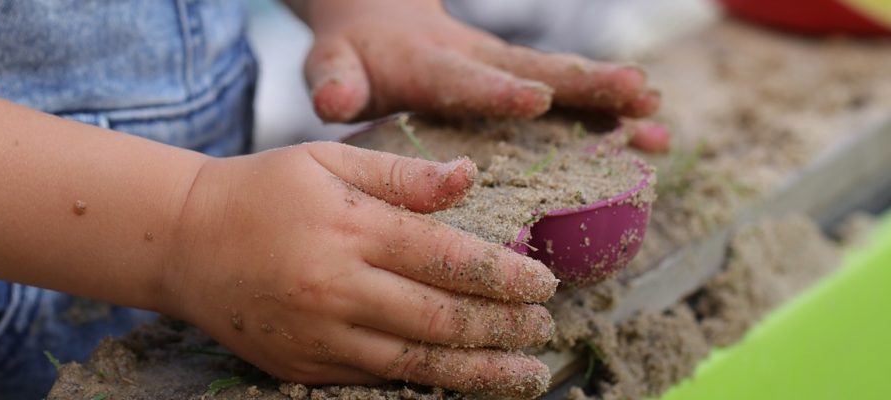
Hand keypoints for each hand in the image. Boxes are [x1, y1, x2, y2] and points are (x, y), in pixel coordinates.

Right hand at [161, 143, 558, 396]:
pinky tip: (460, 384)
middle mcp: (338, 288)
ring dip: (479, 372)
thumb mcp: (328, 161)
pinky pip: (376, 382)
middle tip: (544, 329)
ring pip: (416, 364)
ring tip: (526, 375)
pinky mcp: (302, 367)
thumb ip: (402, 175)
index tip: (544, 283)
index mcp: (351, 228)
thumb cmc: (263, 190)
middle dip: (503, 328)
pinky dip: (425, 386)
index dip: (505, 275)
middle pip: (441, 319)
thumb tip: (470, 179)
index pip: (448, 258)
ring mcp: (319, 335)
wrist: (183, 241)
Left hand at [295, 0, 668, 151]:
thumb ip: (334, 80)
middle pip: (535, 72)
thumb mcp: (332, 65)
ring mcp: (504, 73)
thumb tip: (334, 100)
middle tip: (637, 93)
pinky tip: (653, 137)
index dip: (497, 91)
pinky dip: (610, 117)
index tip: (536, 98)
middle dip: (585, 85)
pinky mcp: (519, 84)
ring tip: (658, 118)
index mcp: (429, 65)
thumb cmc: (353, 57)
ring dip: (610, 100)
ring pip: (562, 85)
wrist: (378, 24)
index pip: (465, 79)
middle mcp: (477, 63)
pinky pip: (568, 100)